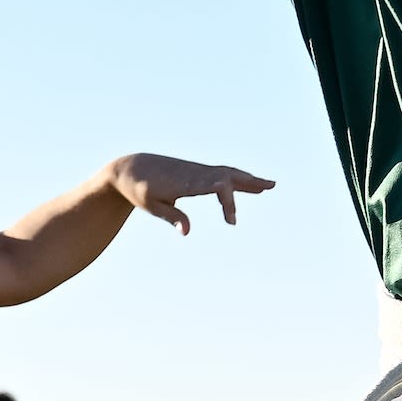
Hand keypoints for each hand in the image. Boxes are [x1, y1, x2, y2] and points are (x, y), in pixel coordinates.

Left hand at [105, 153, 273, 232]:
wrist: (130, 168)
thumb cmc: (139, 189)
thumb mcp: (151, 206)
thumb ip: (172, 216)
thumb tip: (187, 232)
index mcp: (186, 182)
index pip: (217, 186)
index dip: (229, 202)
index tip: (232, 222)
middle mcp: (195, 173)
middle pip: (228, 175)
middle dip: (249, 183)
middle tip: (271, 187)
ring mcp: (197, 171)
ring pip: (227, 173)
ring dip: (248, 179)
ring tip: (268, 186)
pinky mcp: (195, 172)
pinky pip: (220, 174)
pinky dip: (236, 179)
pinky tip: (246, 184)